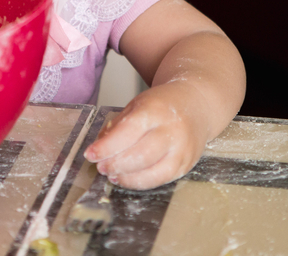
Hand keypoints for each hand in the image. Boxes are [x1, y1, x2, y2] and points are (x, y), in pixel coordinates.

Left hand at [83, 82, 208, 188]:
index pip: (128, 132)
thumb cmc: (162, 105)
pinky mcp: (187, 165)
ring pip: (152, 172)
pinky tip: (128, 178)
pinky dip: (141, 182)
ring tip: (112, 174)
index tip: (90, 154)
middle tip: (101, 167)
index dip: (107, 147)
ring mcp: (182, 149)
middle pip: (140, 155)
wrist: (197, 105)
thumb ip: (118, 125)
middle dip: (115, 164)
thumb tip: (101, 148)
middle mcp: (172, 130)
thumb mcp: (137, 104)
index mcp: (155, 110)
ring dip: (127, 178)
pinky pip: (162, 179)